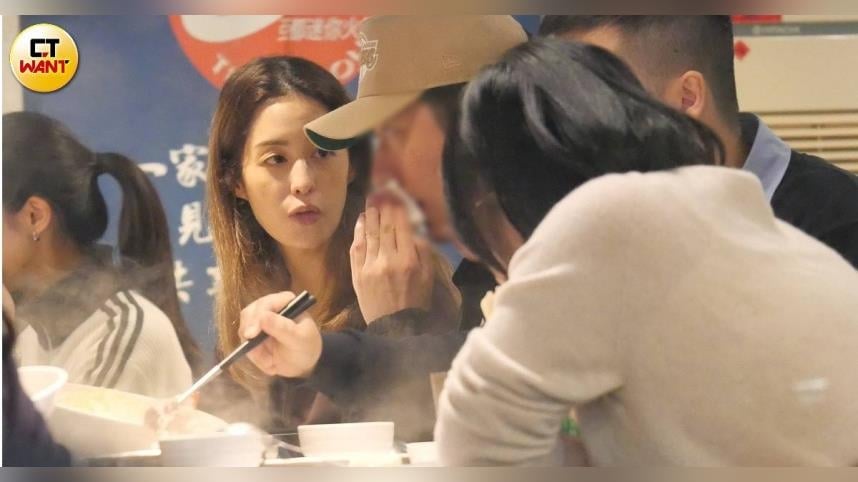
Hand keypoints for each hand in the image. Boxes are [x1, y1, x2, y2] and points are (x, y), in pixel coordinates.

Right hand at [239, 291, 321, 378]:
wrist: (303, 364)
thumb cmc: (306, 347)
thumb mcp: (299, 339)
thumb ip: (283, 328)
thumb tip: (262, 317)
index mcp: (286, 302)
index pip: (267, 303)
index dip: (257, 316)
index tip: (252, 334)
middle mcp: (270, 308)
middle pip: (250, 313)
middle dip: (249, 331)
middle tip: (252, 348)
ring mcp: (259, 321)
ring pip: (244, 329)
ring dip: (252, 347)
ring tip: (268, 360)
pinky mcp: (253, 335)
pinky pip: (245, 343)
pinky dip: (253, 354)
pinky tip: (268, 362)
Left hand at [350, 204, 433, 322]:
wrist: (395, 327)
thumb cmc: (415, 300)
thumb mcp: (427, 276)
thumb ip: (422, 251)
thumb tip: (415, 229)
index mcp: (408, 260)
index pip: (401, 227)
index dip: (398, 209)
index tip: (396, 197)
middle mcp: (388, 260)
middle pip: (383, 226)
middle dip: (383, 207)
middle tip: (381, 193)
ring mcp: (370, 267)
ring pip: (369, 234)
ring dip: (369, 215)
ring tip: (371, 202)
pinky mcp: (357, 274)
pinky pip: (356, 248)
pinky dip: (358, 232)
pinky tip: (361, 221)